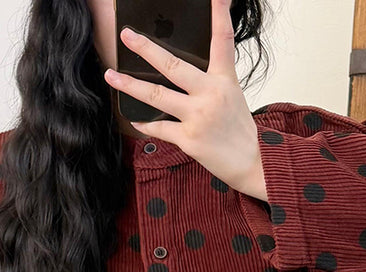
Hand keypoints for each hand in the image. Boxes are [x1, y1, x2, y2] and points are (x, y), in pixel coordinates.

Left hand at [103, 0, 264, 197]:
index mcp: (224, 79)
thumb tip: (179, 73)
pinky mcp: (189, 139)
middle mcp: (210, 93)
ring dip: (129, 86)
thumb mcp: (232, 97)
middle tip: (127, 35)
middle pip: (172, 64)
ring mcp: (198, 116)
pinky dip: (145, 124)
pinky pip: (159, 128)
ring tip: (111, 76)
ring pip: (156, 95)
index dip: (220, 14)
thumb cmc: (239, 131)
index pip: (222, 40)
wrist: (253, 162)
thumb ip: (209, 82)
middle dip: (146, 48)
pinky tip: (135, 119)